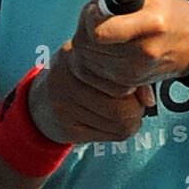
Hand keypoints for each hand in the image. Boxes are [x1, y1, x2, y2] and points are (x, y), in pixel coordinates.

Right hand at [28, 43, 152, 143]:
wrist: (38, 102)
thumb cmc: (81, 78)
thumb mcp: (98, 64)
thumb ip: (128, 73)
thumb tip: (149, 100)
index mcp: (79, 52)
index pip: (125, 75)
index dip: (138, 85)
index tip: (134, 88)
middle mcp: (67, 76)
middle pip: (125, 105)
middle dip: (136, 109)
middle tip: (132, 105)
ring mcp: (63, 103)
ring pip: (122, 123)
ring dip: (130, 122)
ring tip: (121, 114)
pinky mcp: (64, 127)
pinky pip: (111, 136)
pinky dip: (117, 132)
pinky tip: (107, 123)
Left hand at [68, 0, 188, 92]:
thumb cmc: (167, 8)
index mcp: (152, 23)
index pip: (99, 30)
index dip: (91, 17)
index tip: (98, 10)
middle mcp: (146, 50)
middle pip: (90, 46)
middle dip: (88, 30)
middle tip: (101, 21)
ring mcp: (138, 70)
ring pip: (90, 61)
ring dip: (91, 47)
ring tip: (108, 35)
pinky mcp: (133, 82)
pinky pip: (98, 74)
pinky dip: (98, 62)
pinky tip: (111, 50)